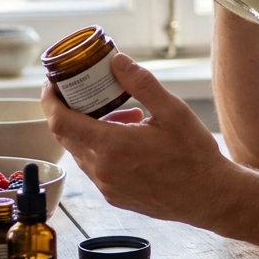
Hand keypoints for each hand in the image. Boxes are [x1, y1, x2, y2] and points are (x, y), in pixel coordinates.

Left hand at [42, 54, 235, 224]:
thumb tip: (117, 61)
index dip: (49, 99)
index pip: (59, 121)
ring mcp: (106, 186)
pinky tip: (128, 137)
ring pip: (81, 150)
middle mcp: (102, 169)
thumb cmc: (195, 155)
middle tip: (85, 90)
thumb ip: (141, 84)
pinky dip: (101, 147)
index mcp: (112, 146)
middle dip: (70, 109)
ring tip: (122, 114)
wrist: (210, 197)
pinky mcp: (114, 195)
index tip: (51, 83)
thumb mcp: (173, 111)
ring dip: (90, 128)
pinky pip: (95, 166)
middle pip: (66, 135)